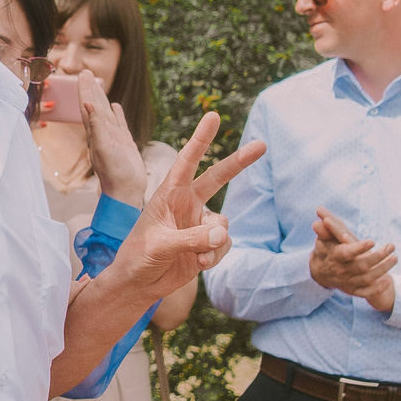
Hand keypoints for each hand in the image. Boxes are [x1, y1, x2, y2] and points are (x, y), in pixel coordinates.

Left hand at [77, 75, 149, 203]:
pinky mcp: (124, 143)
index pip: (87, 105)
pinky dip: (117, 113)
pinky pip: (119, 123)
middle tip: (87, 72)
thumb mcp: (104, 147)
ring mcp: (113, 138)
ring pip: (106, 112)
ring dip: (101, 98)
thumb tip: (86, 103)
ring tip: (99, 84)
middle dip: (90, 89)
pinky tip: (116, 106)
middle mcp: (102, 133)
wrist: (126, 191)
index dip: (84, 89)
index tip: (82, 73)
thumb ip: (96, 125)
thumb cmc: (114, 172)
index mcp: (95, 132)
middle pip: (94, 105)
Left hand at [115, 113, 264, 301]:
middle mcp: (187, 204)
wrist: (139, 283)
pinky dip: (216, 255)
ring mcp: (198, 223)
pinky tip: (200, 264)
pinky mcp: (207, 243)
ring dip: (214, 241)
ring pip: (222, 224)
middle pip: (217, 177)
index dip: (200, 139)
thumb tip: (222, 233)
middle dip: (239, 162)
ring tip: (198, 255)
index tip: (213, 116)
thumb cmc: (139, 257)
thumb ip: (190, 238)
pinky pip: (224, 243)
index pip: (186, 162)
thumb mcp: (160, 245)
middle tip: (262, 144)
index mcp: (169, 195)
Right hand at [312, 206, 396, 312]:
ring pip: (367, 279)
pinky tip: (388, 281)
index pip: (347, 253)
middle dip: (378, 257)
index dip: (359, 248)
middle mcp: (341, 270)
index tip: (372, 241)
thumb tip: (320, 210)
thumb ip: (326, 225)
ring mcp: (348, 282)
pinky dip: (377, 289)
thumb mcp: (324, 237)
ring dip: (382, 269)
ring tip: (395, 258)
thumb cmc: (327, 248)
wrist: (320, 272)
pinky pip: (366, 293)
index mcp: (335, 256)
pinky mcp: (353, 290)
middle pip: (361, 266)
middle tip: (391, 246)